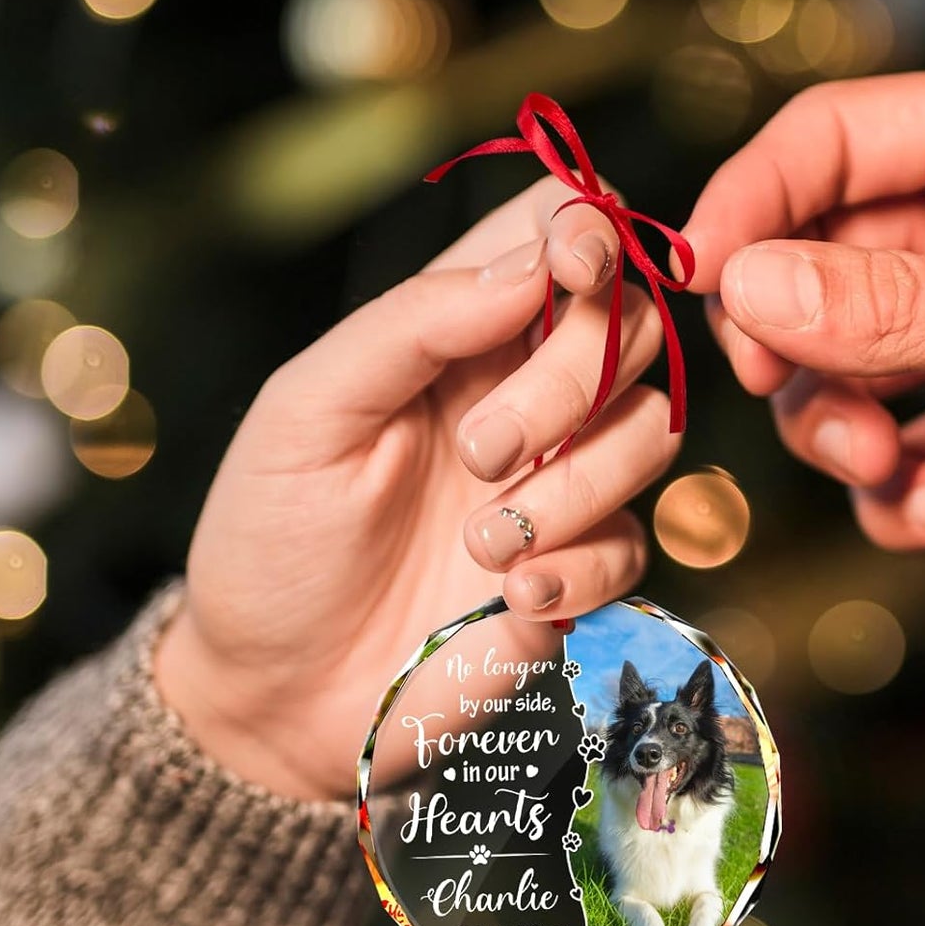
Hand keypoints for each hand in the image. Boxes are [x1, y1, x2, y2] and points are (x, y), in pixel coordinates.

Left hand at [155, 178, 677, 799]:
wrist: (278, 695)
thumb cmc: (272, 540)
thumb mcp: (308, 411)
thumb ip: (414, 323)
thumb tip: (534, 261)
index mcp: (456, 335)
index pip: (556, 236)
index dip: (590, 230)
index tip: (576, 266)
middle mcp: (524, 394)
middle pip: (631, 326)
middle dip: (572, 379)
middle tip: (479, 452)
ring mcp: (561, 482)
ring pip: (652, 430)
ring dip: (574, 486)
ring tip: (479, 545)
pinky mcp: (583, 568)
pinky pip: (633, 543)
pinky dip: (576, 568)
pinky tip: (507, 598)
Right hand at [685, 56, 924, 627]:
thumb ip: (890, 304)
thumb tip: (745, 282)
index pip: (832, 140)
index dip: (752, 204)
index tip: (696, 280)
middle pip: (813, 261)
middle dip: (794, 338)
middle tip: (789, 389)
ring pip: (835, 364)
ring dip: (839, 425)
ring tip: (890, 466)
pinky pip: (885, 449)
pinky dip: (890, 491)